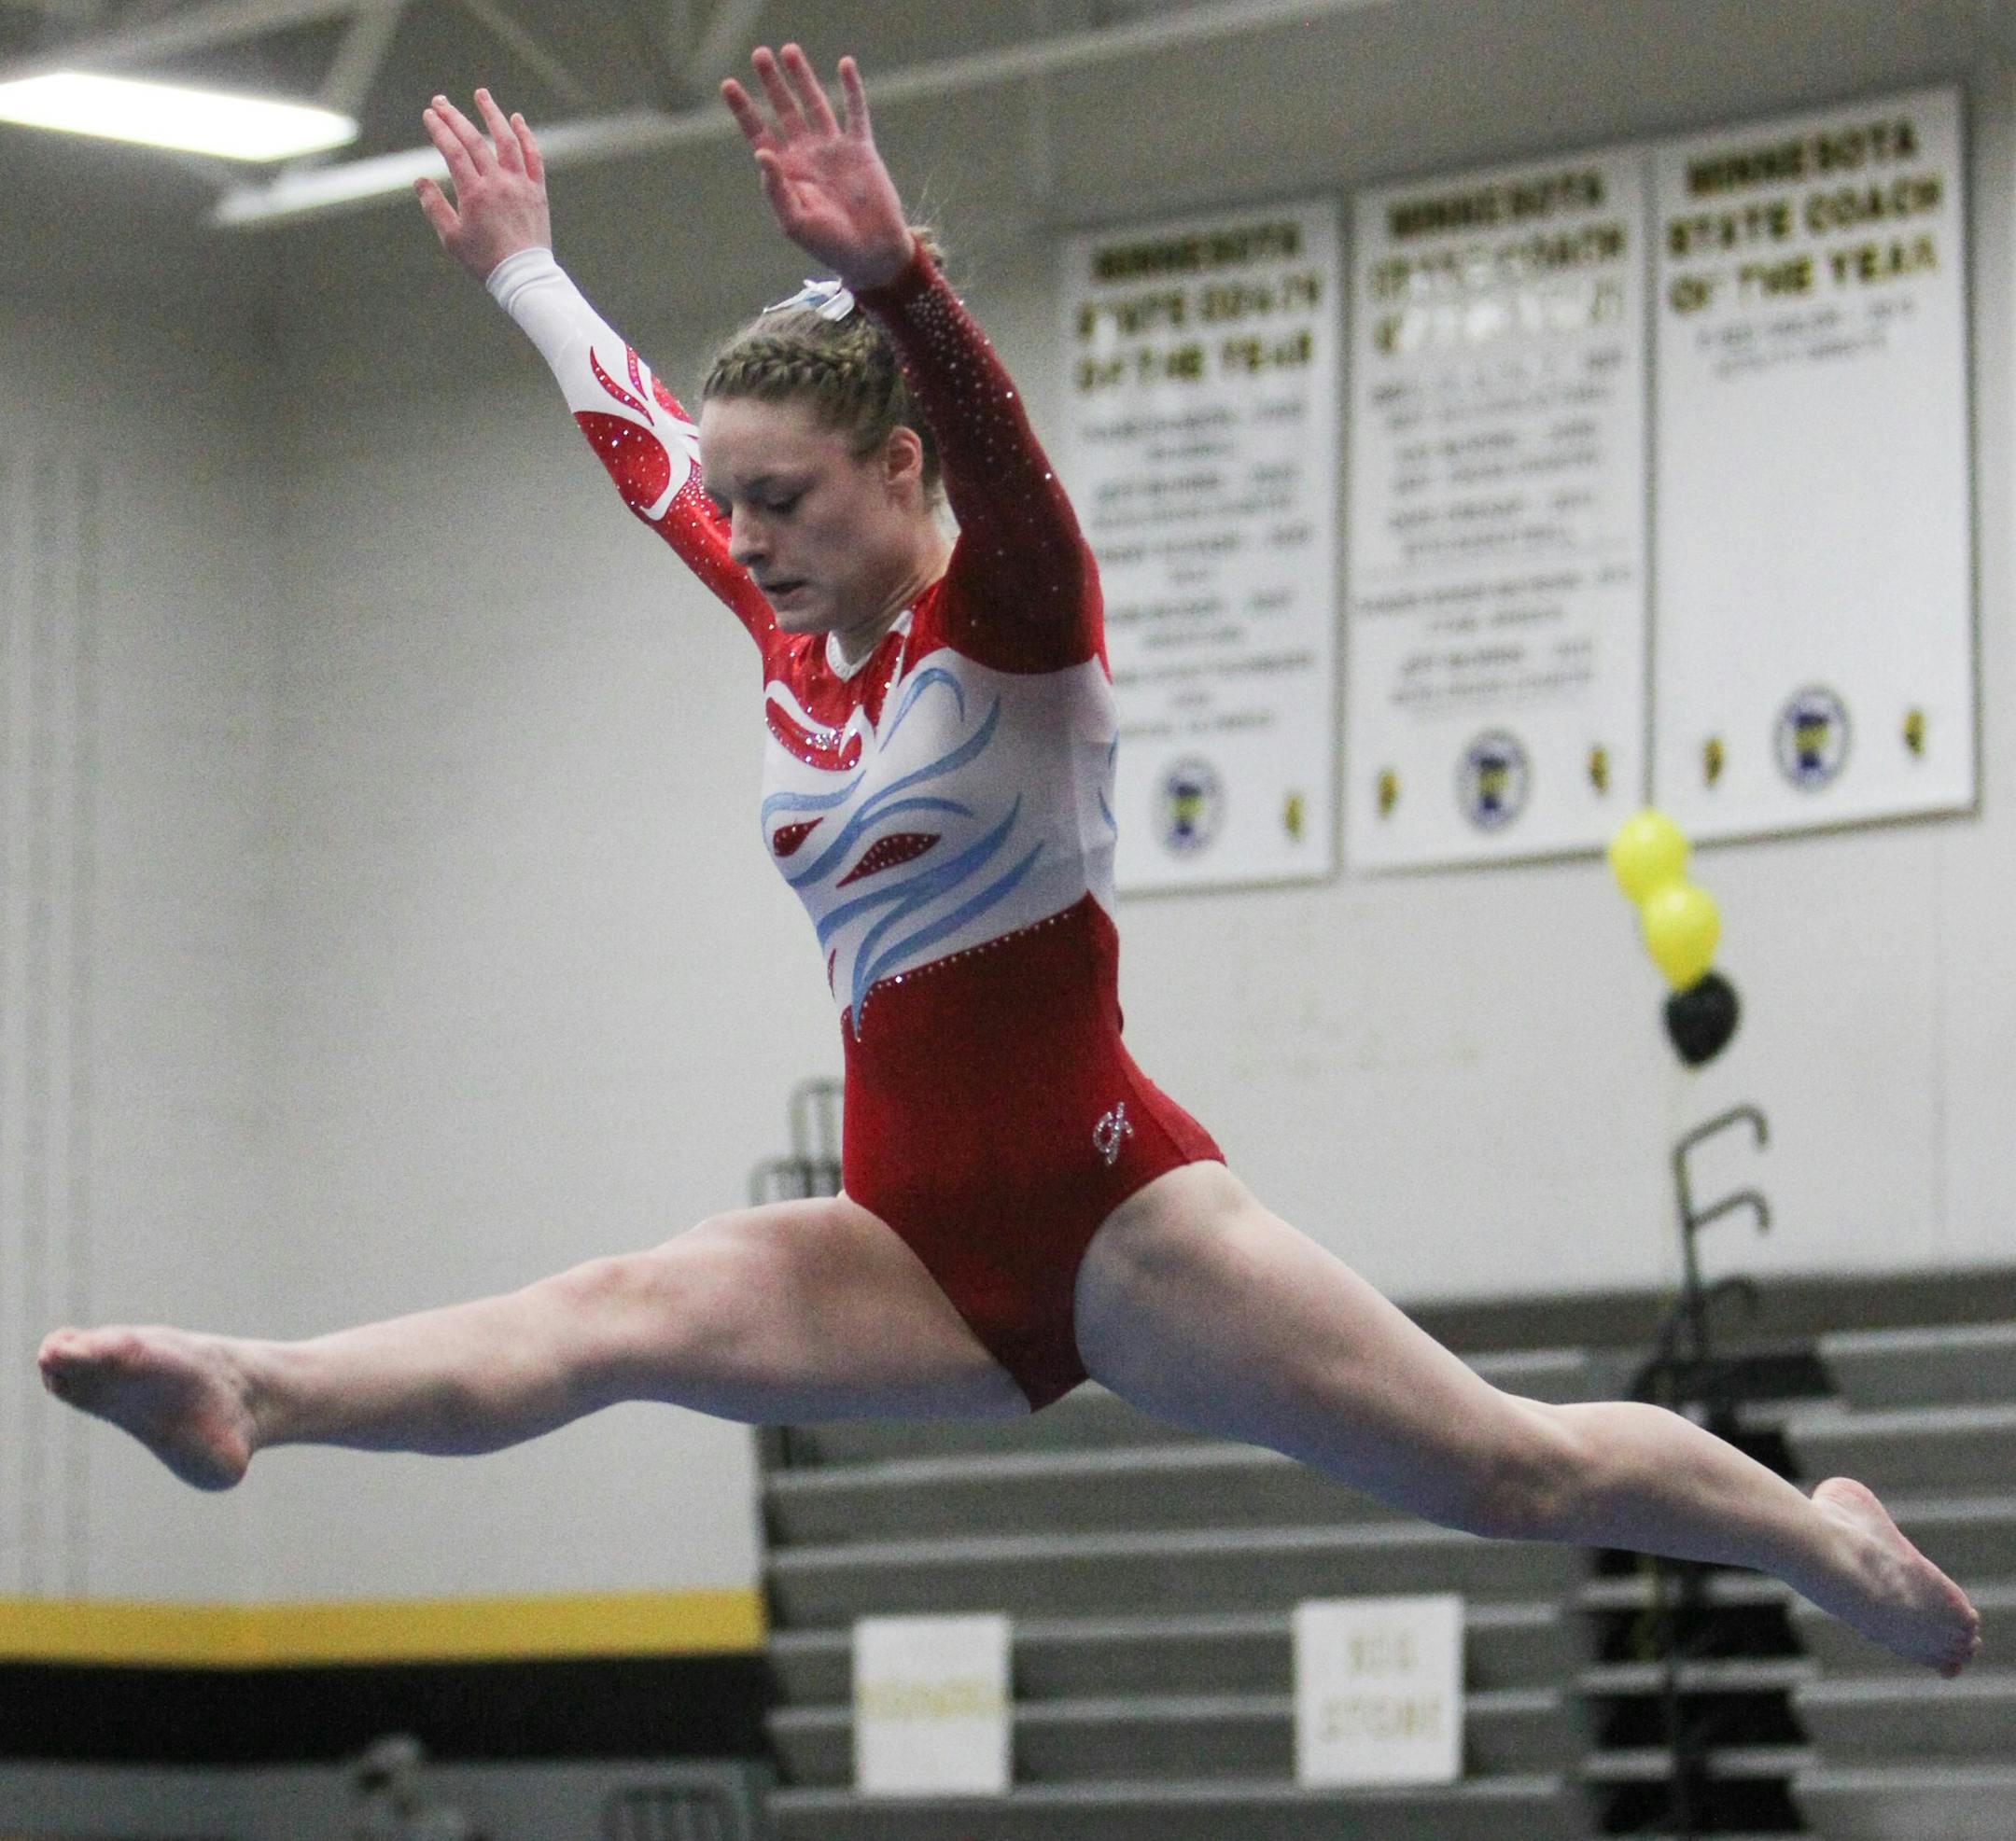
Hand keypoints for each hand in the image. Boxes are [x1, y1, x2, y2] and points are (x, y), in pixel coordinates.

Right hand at [415, 88, 551, 280]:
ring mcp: (520, 184)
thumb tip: (420, 180)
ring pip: (506, 140)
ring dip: (492, 114)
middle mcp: (498, 182)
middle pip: (474, 140)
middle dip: (454, 117)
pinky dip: (525, 136)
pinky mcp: (537, 191)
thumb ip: (434, 206)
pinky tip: (516, 119)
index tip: (429, 115)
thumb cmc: (485, 261)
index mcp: (474, 193)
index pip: (453, 151)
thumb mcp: (451, 238)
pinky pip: (534, 157)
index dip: (439, 130)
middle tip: (440, 101)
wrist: (524, 276)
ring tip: (480, 94)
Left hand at [721, 45, 911, 289]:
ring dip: (803, 78)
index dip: (743, 109)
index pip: (759, 132)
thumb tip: (761, 151)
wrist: (871, 255)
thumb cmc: (829, 245)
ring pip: (815, 104)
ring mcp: (833, 150)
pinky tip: (844, 65)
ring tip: (789, 50)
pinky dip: (851, 89)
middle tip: (759, 54)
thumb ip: (776, 188)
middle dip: (772, 83)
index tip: (728, 84)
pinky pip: (855, 113)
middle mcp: (807, 155)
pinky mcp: (861, 149)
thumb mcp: (793, 221)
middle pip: (784, 110)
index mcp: (786, 172)